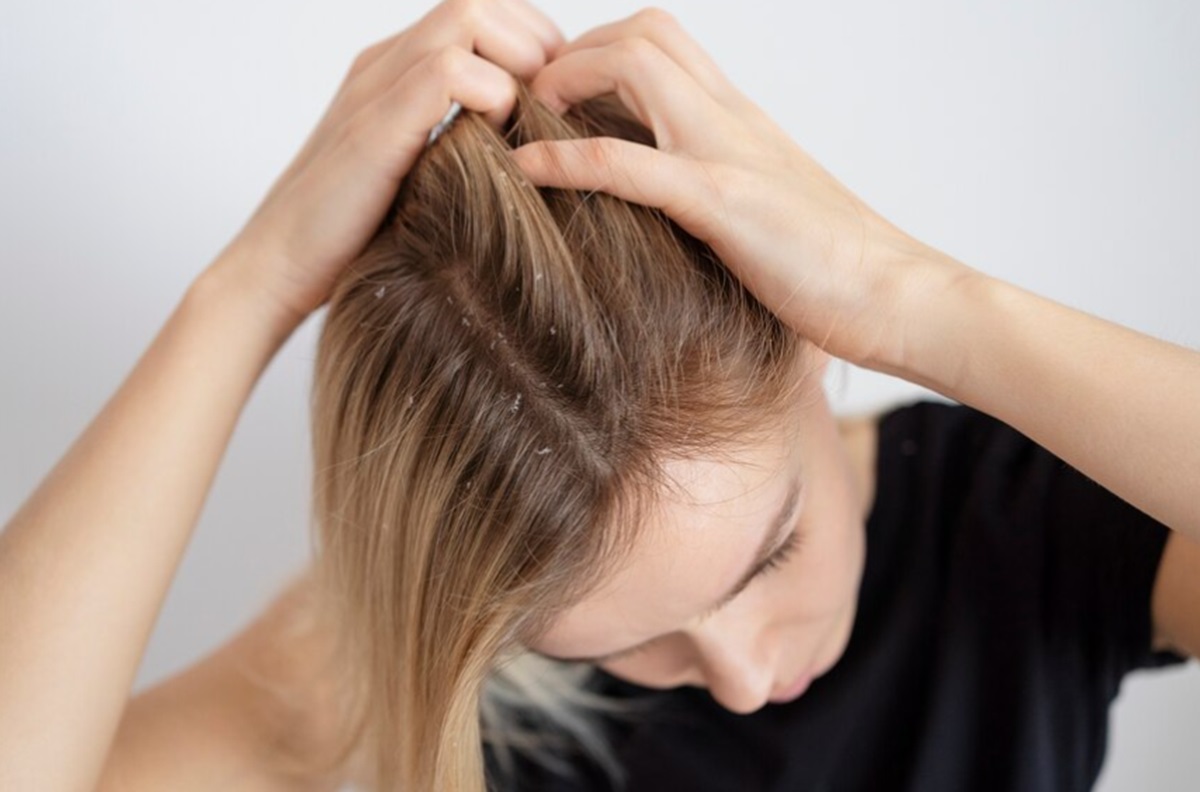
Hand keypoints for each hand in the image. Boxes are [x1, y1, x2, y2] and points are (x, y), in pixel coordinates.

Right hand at [213, 0, 564, 331]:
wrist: (278, 270)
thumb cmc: (351, 236)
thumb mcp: (419, 175)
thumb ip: (460, 144)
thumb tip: (532, 151)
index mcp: (396, 70)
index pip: (483, 12)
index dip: (534, 42)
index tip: (558, 99)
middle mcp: (385, 64)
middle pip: (481, 1)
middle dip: (536, 44)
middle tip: (556, 108)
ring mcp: (377, 89)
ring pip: (468, 18)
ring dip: (520, 64)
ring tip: (531, 123)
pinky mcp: (376, 126)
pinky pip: (449, 73)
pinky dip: (493, 99)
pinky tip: (500, 146)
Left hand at [510, 8, 973, 369]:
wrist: (901, 297)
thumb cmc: (838, 267)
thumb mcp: (769, 210)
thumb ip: (723, 191)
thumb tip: (677, 213)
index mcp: (742, 122)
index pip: (665, 44)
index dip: (599, 52)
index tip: (559, 95)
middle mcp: (732, 120)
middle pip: (645, 32)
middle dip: (575, 51)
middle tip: (533, 99)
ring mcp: (727, 154)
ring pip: (635, 67)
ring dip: (565, 82)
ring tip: (523, 119)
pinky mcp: (724, 204)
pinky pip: (629, 163)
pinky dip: (567, 159)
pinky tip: (525, 170)